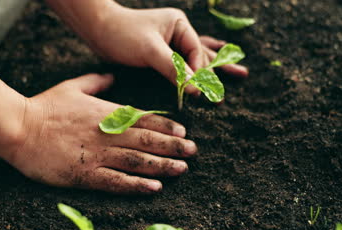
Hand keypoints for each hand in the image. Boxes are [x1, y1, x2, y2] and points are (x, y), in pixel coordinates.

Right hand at [9, 74, 196, 193]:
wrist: (18, 128)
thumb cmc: (45, 106)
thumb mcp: (73, 86)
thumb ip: (97, 81)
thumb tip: (113, 75)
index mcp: (106, 113)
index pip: (143, 119)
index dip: (166, 126)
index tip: (184, 132)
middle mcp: (107, 134)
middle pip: (147, 141)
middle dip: (173, 146)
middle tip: (193, 152)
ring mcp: (97, 155)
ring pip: (137, 161)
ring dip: (162, 165)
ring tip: (182, 169)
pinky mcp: (85, 175)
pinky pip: (116, 181)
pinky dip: (137, 185)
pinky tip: (155, 187)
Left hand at [46, 1, 247, 94]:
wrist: (98, 29)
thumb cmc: (123, 35)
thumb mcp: (150, 51)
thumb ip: (173, 70)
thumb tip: (195, 90)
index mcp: (179, 25)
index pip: (196, 53)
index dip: (199, 73)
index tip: (198, 91)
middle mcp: (178, 32)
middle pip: (205, 52)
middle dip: (221, 66)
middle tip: (243, 75)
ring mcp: (171, 41)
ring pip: (198, 56)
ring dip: (215, 67)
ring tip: (239, 72)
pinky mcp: (162, 52)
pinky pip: (184, 60)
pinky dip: (197, 66)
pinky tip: (210, 64)